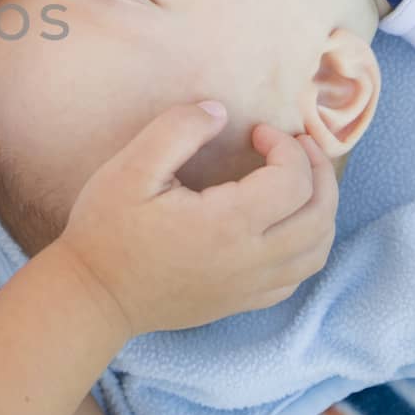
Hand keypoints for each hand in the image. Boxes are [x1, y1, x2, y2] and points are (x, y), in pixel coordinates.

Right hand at [55, 102, 336, 335]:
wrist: (93, 296)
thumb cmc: (107, 230)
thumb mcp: (130, 168)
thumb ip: (177, 130)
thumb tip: (219, 112)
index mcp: (228, 224)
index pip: (293, 180)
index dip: (287, 145)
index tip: (256, 131)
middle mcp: (250, 260)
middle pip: (319, 215)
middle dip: (319, 171)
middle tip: (298, 146)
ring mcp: (249, 287)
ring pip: (317, 251)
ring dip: (321, 210)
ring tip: (302, 182)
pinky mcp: (241, 302)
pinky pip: (297, 277)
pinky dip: (306, 246)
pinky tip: (285, 226)